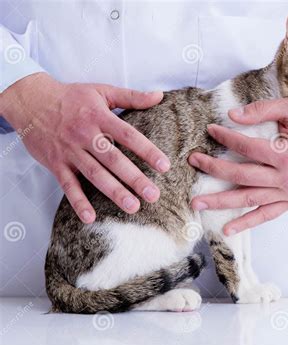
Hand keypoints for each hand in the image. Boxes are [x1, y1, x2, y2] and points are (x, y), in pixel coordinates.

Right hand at [0, 73, 169, 222]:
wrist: (30, 101)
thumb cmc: (71, 97)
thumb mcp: (102, 91)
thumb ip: (132, 96)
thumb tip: (160, 95)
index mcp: (99, 117)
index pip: (128, 136)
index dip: (147, 151)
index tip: (164, 166)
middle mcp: (86, 135)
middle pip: (114, 160)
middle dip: (134, 178)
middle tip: (153, 195)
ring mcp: (70, 151)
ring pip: (94, 174)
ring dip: (114, 192)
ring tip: (133, 207)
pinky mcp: (56, 164)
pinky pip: (68, 185)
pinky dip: (78, 202)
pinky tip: (90, 217)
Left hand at [188, 98, 287, 235]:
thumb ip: (263, 111)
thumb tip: (232, 115)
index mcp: (285, 154)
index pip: (245, 147)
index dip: (225, 137)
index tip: (210, 129)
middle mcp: (285, 178)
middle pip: (241, 175)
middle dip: (213, 169)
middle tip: (192, 162)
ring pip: (249, 200)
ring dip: (222, 202)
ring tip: (197, 205)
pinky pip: (267, 215)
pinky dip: (247, 223)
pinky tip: (228, 229)